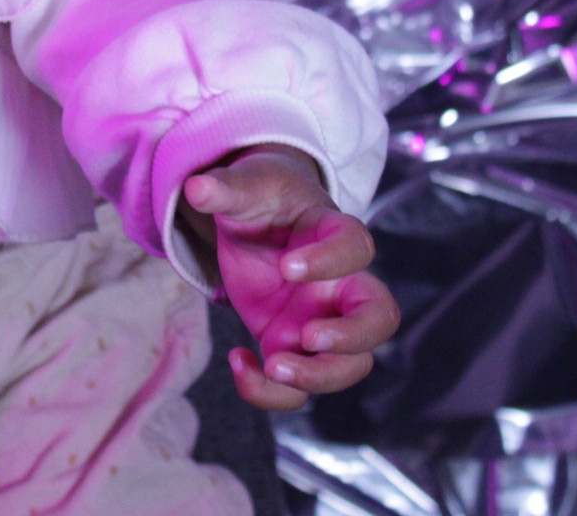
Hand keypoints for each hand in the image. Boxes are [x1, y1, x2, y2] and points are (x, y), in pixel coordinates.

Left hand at [179, 146, 398, 412]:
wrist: (259, 218)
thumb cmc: (264, 199)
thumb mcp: (246, 187)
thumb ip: (228, 189)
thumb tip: (196, 188)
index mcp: (334, 234)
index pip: (356, 247)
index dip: (329, 261)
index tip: (286, 266)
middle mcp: (340, 283)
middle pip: (380, 318)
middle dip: (351, 336)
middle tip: (307, 337)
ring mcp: (322, 320)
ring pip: (351, 364)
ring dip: (317, 376)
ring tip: (272, 367)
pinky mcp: (293, 345)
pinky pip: (300, 386)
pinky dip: (271, 390)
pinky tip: (239, 361)